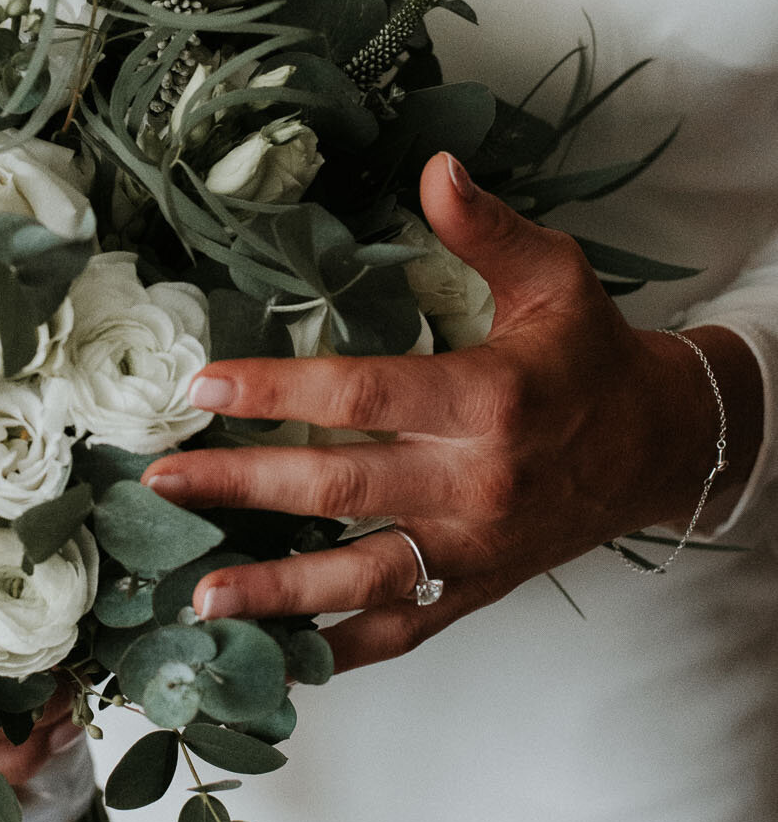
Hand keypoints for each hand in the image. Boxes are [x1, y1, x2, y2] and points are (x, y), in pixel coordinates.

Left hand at [142, 152, 760, 671]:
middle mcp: (476, 482)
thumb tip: (435, 167)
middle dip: (241, 486)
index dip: (276, 391)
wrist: (660, 445)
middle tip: (161, 480)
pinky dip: (341, 648)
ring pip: (360, 577)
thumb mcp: (554, 275)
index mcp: (487, 397)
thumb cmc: (591, 355)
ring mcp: (474, 547)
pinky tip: (281, 655)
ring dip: (275, 590)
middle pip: (338, 489)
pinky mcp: (478, 588)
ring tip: (199, 597)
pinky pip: (403, 628)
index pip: (361, 396)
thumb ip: (486, 227)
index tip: (203, 385)